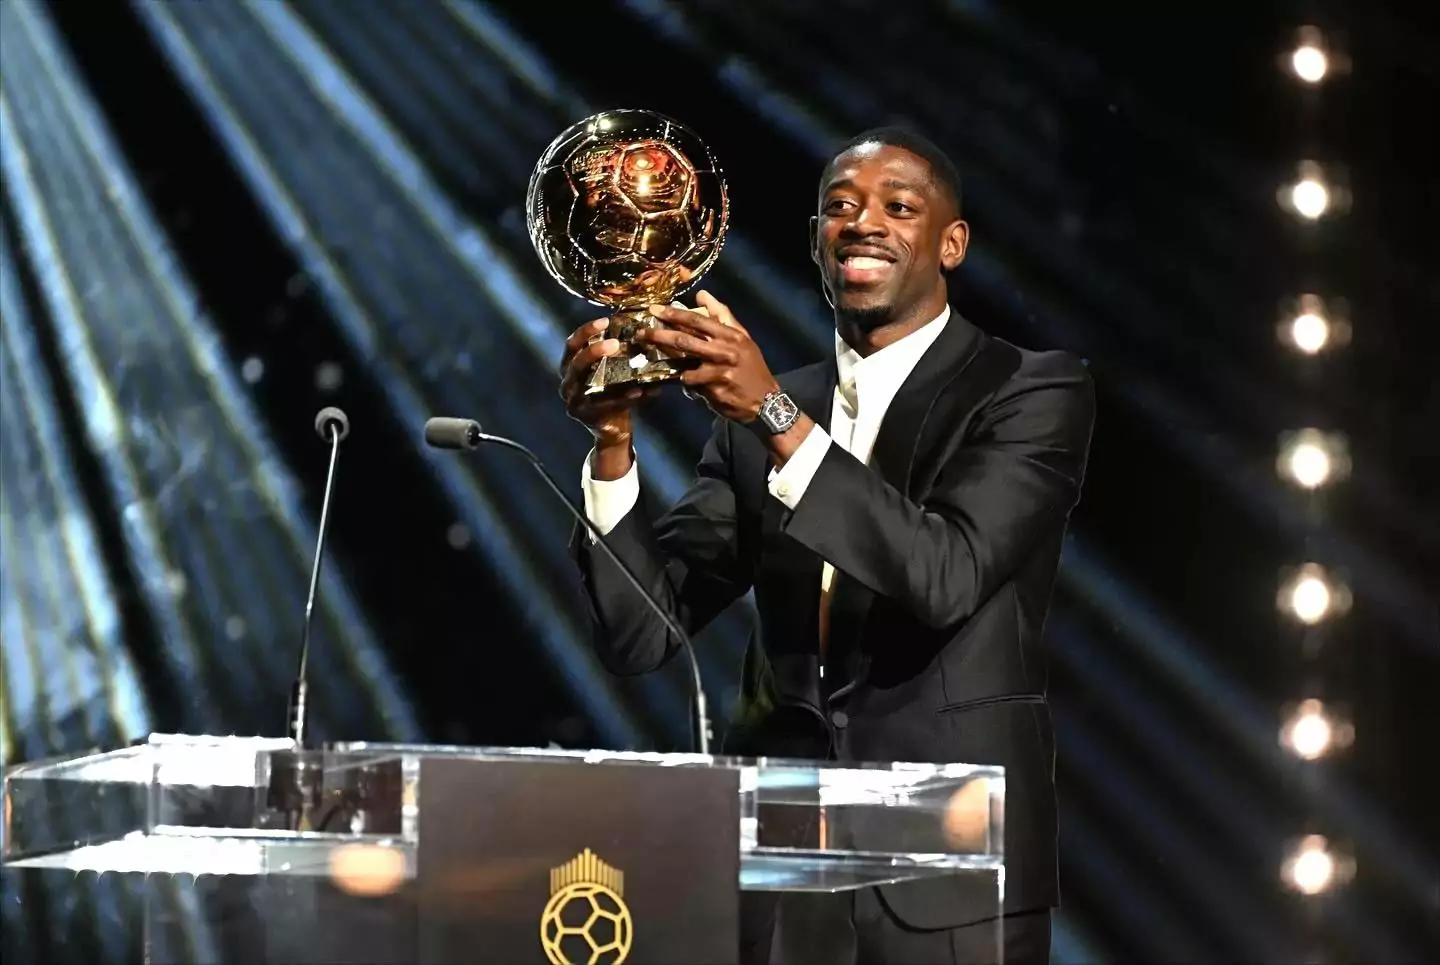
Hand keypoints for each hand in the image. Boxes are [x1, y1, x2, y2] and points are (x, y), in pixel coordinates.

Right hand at [558, 318, 658, 450]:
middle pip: (576, 363)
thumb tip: (646, 333)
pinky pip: (605, 405)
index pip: (572, 344)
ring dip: (608, 375)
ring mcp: (573, 401)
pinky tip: (639, 391)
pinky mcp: (585, 416)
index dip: (586, 331)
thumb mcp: (610, 372)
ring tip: (631, 365)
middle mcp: (567, 383)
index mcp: (570, 366)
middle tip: (615, 342)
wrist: (611, 428)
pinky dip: (623, 398)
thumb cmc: (611, 393)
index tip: (605, 321)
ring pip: (586, 385)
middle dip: (594, 351)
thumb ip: (618, 356)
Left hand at [641, 291, 779, 422]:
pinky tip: (690, 383)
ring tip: (656, 360)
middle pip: (684, 340)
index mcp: (731, 335)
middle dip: (659, 336)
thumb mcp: (742, 339)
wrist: (766, 402)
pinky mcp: (714, 390)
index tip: (654, 310)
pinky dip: (687, 382)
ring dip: (670, 363)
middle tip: (640, 333)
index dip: (673, 314)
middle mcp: (724, 351)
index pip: (697, 320)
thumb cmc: (751, 368)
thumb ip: (722, 316)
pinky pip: (691, 384)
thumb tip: (702, 295)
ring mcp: (718, 372)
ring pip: (684, 365)